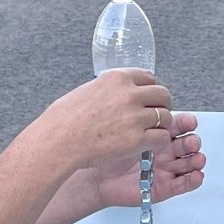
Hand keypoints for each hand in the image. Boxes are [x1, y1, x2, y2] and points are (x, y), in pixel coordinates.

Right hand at [31, 70, 173, 172]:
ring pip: (165, 117)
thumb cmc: (64, 119)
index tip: (150, 98)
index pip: (149, 77)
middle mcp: (128, 94)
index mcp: (116, 78)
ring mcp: (134, 116)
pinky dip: (159, 142)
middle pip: (163, 94)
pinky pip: (161, 137)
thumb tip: (118, 92)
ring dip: (161, 125)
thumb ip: (108, 89)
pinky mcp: (136, 139)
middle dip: (162, 105)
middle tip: (156, 116)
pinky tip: (150, 145)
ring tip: (152, 133)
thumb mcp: (87, 90)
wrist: (58, 141)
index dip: (151, 90)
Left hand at [91, 113, 204, 206]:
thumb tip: (154, 105)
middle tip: (191, 141)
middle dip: (192, 141)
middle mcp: (164, 150)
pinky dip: (193, 180)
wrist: (95, 176)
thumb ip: (140, 120)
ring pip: (189, 163)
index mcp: (156, 133)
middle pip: (186, 144)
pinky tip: (196, 175)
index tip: (190, 121)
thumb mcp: (122, 131)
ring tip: (196, 158)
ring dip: (196, 159)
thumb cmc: (104, 151)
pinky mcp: (164, 187)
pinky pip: (183, 184)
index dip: (186, 124)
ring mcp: (165, 168)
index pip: (177, 126)